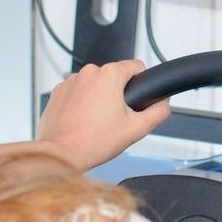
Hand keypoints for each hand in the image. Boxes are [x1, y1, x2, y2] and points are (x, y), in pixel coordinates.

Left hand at [37, 60, 169, 169]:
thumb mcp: (137, 129)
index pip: (136, 66)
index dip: (141, 83)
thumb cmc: (93, 142)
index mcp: (109, 75)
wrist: (61, 154)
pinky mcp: (58, 92)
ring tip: (97, 123)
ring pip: (94, 85)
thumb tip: (164, 103)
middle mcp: (88, 72)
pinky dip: (81, 104)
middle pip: (114, 77)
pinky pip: (77, 92)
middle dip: (118, 94)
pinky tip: (82, 122)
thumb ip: (158, 112)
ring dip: (98, 99)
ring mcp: (70, 81)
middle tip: (116, 119)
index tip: (136, 99)